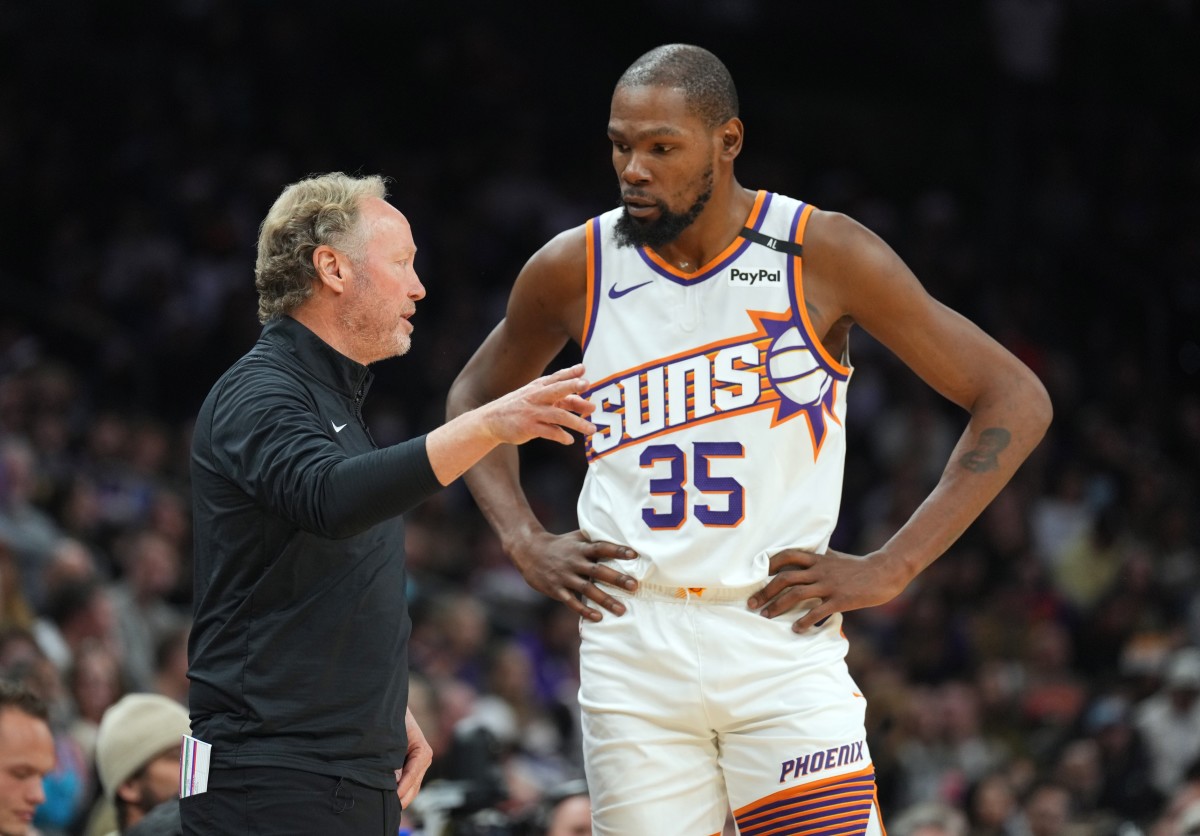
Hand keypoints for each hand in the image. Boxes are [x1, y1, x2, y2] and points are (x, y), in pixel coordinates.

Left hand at [395, 707, 432, 809]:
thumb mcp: (392, 737)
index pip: (413, 774)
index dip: (403, 788)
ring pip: (412, 788)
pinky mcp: (411, 767)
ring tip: (387, 809)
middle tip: (388, 811)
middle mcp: (424, 758)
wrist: (390, 707)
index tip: (393, 799)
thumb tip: (394, 780)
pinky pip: (407, 784)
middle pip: (414, 786)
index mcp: (423, 751)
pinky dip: (400, 793)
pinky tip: (389, 800)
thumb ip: (393, 758)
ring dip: (401, 797)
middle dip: (402, 798)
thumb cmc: (392, 719)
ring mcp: (419, 764)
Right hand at [482, 363, 596, 445]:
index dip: (570, 373)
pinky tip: (569, 440)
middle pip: (557, 390)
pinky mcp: (529, 428)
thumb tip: (587, 405)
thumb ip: (562, 400)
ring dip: (577, 422)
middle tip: (587, 385)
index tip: (583, 369)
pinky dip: (562, 436)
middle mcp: (536, 397)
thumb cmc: (520, 407)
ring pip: (559, 415)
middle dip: (572, 386)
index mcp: (539, 387)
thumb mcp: (537, 398)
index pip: (557, 378)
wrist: (491, 420)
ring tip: (591, 429)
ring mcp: (533, 412)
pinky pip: (550, 432)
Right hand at [511, 530, 638, 620]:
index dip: (617, 550)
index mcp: (580, 548)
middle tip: (634, 586)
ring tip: (622, 610)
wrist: (529, 551)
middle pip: (598, 571)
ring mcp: (564, 577)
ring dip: (605, 600)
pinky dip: (585, 610)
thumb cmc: (559, 544)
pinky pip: (572, 602)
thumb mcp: (575, 538)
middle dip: (616, 579)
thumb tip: (618, 535)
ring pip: (587, 589)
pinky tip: (598, 617)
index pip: (601, 547)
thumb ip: (593, 539)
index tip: (634, 554)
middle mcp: (574, 562)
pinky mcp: (556, 590)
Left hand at [747, 548, 908, 631]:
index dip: (769, 564)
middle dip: (765, 591)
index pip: (787, 556)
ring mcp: (829, 585)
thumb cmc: (857, 566)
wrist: (884, 572)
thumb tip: (801, 556)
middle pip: (785, 578)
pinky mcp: (840, 599)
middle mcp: (819, 570)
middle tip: (752, 604)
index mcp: (817, 559)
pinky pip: (818, 611)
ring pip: (796, 594)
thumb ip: (817, 557)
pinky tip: (796, 629)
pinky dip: (805, 621)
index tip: (754, 577)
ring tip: (767, 617)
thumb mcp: (834, 557)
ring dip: (778, 606)